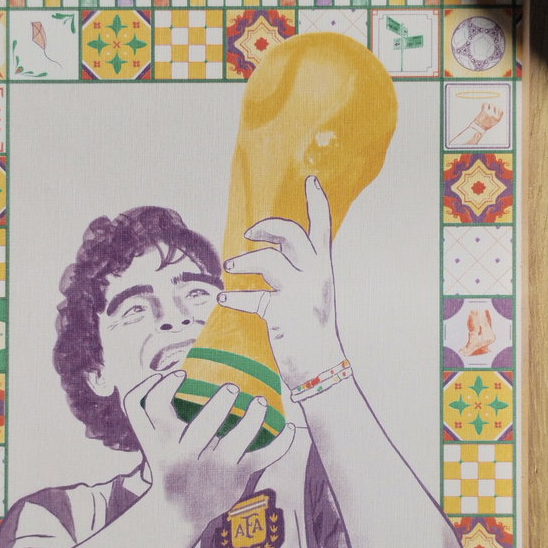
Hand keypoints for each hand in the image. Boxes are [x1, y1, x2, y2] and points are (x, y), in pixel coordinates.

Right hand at [122, 369, 276, 533]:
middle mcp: (186, 457)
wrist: (178, 513)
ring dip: (253, 417)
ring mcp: (215, 468)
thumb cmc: (165, 464)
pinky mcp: (238, 476)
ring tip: (259, 402)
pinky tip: (288, 426)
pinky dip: (282, 441)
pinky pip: (265, 456)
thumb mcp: (146, 440)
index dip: (166, 386)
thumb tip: (155, 373)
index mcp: (161, 445)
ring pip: (239, 438)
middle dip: (221, 402)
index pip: (157, 408)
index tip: (181, 373)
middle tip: (231, 388)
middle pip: (204, 426)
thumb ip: (141, 408)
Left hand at [217, 175, 344, 389]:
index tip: (311, 181)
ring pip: (269, 260)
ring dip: (244, 262)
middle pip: (291, 235)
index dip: (317, 203)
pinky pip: (253, 299)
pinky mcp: (283, 314)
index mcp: (324, 268)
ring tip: (229, 269)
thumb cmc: (314, 328)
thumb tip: (271, 251)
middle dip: (266, 228)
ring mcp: (300, 294)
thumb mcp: (316, 293)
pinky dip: (235, 299)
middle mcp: (315, 276)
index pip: (323, 228)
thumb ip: (301, 270)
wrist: (323, 367)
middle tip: (248, 235)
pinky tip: (223, 300)